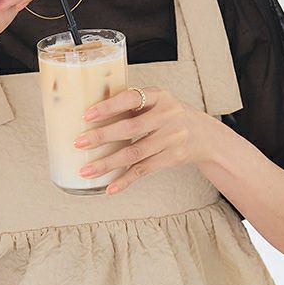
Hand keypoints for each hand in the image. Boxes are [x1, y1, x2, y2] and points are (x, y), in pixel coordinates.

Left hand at [73, 86, 216, 193]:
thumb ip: (132, 104)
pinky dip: (125, 180)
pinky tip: (110, 187)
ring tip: (86, 170)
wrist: (204, 134)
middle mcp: (168, 115)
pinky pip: (144, 170)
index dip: (108, 107)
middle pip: (130, 128)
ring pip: (134, 153)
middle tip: (79, 143)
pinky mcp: (173, 157)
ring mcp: (172, 138)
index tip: (87, 115)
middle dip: (101, 136)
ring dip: (107, 163)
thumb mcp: (156, 102)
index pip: (131, 98)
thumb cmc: (169, 115)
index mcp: (159, 96)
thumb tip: (90, 113)